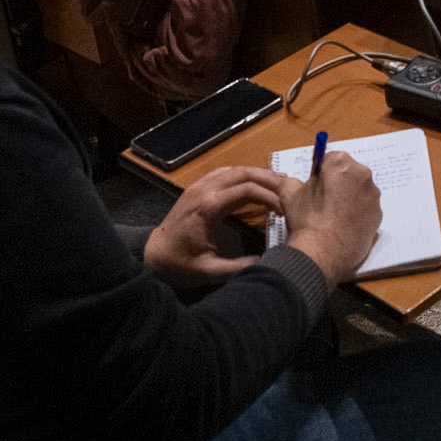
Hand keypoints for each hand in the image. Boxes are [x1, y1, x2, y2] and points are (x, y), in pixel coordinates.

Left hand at [144, 166, 284, 287]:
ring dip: (256, 173)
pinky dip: (242, 174)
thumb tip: (268, 263)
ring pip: (233, 169)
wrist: (152, 256)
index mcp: (209, 207)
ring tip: (277, 182)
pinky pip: (223, 173)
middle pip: (242, 173)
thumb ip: (240, 268)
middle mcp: (204, 190)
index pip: (247, 190)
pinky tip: (253, 182)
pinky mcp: (196, 188)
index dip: (269, 197)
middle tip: (289, 187)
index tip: (284, 209)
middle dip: (268, 179)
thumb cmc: (179, 265)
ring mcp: (199, 186)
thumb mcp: (210, 271)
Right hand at [277, 150, 379, 285]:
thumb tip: (293, 182)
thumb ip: (292, 181)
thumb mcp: (290, 195)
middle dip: (338, 185)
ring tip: (333, 218)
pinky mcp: (379, 215)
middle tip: (324, 203)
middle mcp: (362, 174)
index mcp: (340, 162)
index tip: (317, 187)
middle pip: (348, 174)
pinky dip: (358, 215)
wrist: (322, 253)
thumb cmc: (307, 221)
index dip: (322, 174)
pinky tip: (344, 227)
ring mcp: (372, 195)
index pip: (330, 160)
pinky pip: (367, 210)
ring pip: (359, 192)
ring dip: (349, 200)